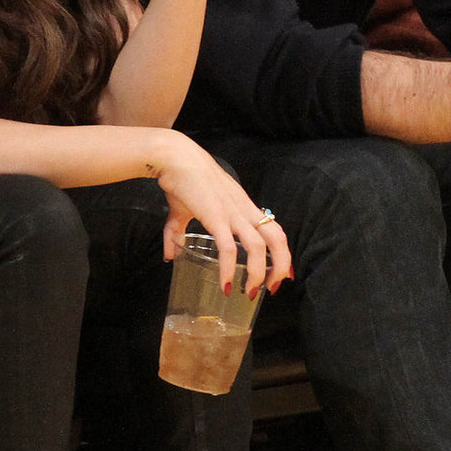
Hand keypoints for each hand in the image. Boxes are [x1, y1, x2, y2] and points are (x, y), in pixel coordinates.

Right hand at [154, 133, 290, 297]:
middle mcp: (243, 210)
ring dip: (259, 273)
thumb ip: (177, 233)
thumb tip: (168, 255)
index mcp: (243, 206)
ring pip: (258, 247)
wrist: (175, 158)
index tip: (282, 273)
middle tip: (274, 288)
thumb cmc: (182, 179)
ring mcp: (232, 213)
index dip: (282, 252)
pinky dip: (229, 269)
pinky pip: (228, 248)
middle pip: (278, 238)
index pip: (274, 229)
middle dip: (281, 266)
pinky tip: (226, 284)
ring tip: (250, 292)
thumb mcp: (183, 210)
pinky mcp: (215, 217)